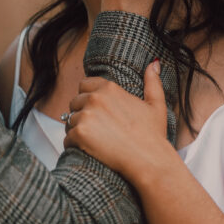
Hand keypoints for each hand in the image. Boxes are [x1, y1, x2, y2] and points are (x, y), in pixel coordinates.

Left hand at [63, 60, 169, 183]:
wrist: (149, 160)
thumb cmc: (153, 135)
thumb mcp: (156, 105)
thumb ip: (152, 82)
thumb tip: (154, 63)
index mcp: (110, 88)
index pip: (84, 85)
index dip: (88, 97)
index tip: (96, 110)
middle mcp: (95, 98)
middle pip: (74, 102)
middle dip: (81, 113)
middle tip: (95, 129)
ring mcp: (86, 116)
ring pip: (69, 120)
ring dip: (77, 130)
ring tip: (93, 140)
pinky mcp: (79, 134)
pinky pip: (67, 138)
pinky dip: (74, 145)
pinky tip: (88, 150)